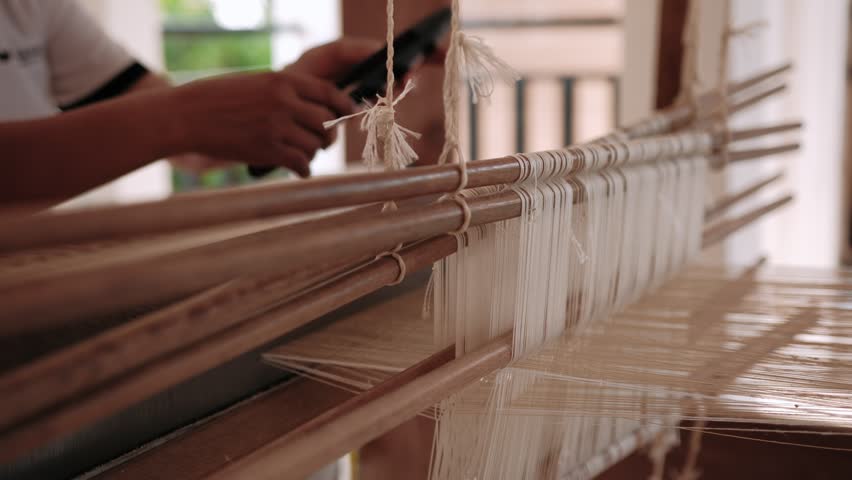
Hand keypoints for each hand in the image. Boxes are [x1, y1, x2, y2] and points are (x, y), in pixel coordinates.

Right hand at [167, 69, 354, 177]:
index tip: (347, 114)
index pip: (329, 93)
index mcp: (284, 81)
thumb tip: (317, 109)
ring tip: (303, 154)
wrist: (188, 115)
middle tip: (323, 141)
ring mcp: (277, 127)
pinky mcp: (268, 150)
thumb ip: (286, 92)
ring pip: (315, 145)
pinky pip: (301, 163)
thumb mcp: (257, 83)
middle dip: (329, 134)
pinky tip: (300, 171)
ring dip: (313, 152)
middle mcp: (285, 102)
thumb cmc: (220, 98)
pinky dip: (304, 169)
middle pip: (326, 122)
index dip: (344, 106)